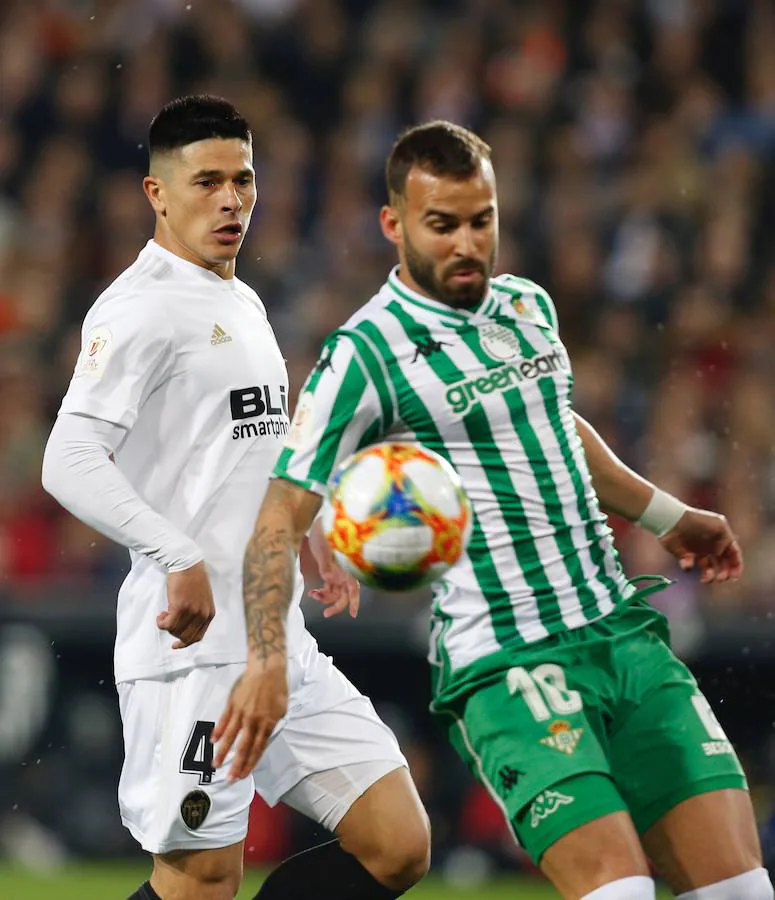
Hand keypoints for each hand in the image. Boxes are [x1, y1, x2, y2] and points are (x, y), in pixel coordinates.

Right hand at [158, 561, 214, 648]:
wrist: (187, 563)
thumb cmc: (193, 579)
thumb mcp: (202, 598)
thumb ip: (198, 612)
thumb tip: (185, 627)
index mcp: (209, 614)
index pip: (198, 637)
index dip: (185, 642)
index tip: (175, 644)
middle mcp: (202, 615)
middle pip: (185, 636)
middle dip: (173, 632)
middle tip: (167, 621)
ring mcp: (192, 612)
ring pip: (175, 630)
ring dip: (166, 625)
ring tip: (164, 614)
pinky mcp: (180, 607)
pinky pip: (167, 624)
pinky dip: (161, 623)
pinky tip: (161, 614)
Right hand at [212, 656, 287, 779]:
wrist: (267, 669)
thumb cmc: (277, 689)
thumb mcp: (281, 710)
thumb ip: (271, 725)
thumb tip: (263, 739)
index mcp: (267, 723)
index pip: (257, 749)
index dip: (250, 763)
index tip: (243, 776)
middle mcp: (253, 720)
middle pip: (243, 747)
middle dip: (236, 765)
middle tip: (229, 779)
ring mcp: (241, 712)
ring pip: (230, 736)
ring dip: (222, 752)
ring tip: (215, 765)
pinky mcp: (232, 703)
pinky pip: (224, 720)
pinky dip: (218, 731)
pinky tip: (213, 741)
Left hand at [306, 515, 360, 617]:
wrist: (321, 524)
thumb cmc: (325, 534)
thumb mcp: (324, 548)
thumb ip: (326, 565)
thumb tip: (328, 579)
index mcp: (348, 567)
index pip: (354, 588)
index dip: (355, 602)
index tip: (353, 615)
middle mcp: (345, 572)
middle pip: (345, 595)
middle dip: (336, 605)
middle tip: (325, 614)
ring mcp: (337, 572)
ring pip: (335, 592)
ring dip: (325, 597)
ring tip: (313, 594)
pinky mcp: (329, 571)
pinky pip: (328, 587)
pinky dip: (322, 592)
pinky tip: (312, 592)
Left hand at [659, 508, 742, 583]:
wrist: (673, 520)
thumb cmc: (698, 521)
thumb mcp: (720, 527)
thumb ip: (726, 541)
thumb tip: (720, 554)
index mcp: (721, 539)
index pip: (733, 554)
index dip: (736, 566)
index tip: (734, 577)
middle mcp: (710, 546)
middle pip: (723, 565)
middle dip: (724, 574)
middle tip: (721, 579)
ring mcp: (698, 551)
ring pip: (708, 569)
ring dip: (709, 576)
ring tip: (706, 579)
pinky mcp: (684, 555)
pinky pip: (688, 566)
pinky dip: (688, 567)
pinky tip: (687, 562)